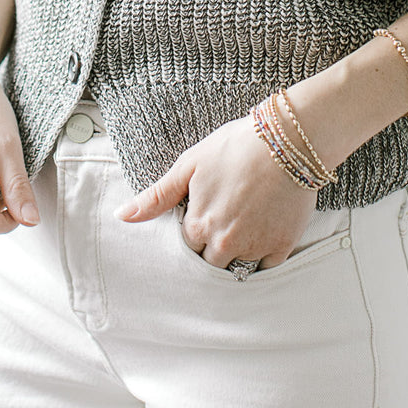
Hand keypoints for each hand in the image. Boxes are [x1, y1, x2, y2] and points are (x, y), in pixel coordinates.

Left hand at [113, 114, 318, 268]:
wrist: (286, 140)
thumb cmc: (234, 147)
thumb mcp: (189, 165)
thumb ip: (157, 196)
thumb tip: (121, 216)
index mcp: (199, 226)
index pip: (187, 247)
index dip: (194, 229)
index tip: (205, 212)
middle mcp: (225, 245)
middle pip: (210, 262)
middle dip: (213, 247)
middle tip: (226, 217)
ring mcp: (255, 248)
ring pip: (238, 267)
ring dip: (237, 253)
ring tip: (245, 222)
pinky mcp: (282, 246)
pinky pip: (267, 267)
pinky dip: (263, 255)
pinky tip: (264, 229)